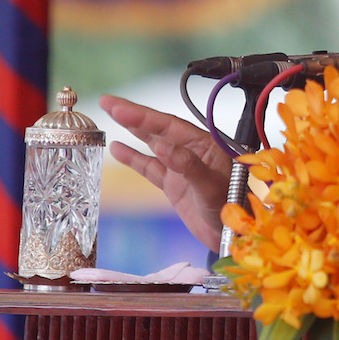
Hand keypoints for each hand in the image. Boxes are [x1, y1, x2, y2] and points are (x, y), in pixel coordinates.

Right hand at [100, 94, 232, 251]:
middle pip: (159, 129)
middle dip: (134, 115)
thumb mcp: (211, 186)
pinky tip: (117, 147)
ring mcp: (182, 168)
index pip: (170, 125)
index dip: (143, 115)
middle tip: (107, 101)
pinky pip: (150, 167)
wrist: (231, 238)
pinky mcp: (174, 185)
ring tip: (111, 114)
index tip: (119, 107)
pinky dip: (134, 157)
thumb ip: (188, 165)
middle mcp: (194, 152)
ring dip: (133, 130)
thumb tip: (162, 145)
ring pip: (153, 144)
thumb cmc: (229, 209)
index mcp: (207, 145)